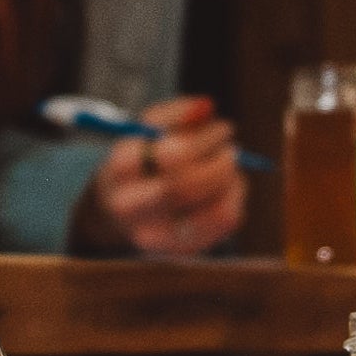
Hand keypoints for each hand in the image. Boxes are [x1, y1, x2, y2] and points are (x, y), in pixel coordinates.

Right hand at [72, 96, 248, 256]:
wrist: (128, 208)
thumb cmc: (145, 159)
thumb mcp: (149, 129)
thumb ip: (175, 114)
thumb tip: (205, 107)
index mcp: (119, 173)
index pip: (162, 155)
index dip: (201, 139)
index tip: (215, 125)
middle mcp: (132, 210)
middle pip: (185, 186)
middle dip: (220, 160)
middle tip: (230, 142)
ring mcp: (156, 235)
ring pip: (211, 208)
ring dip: (230, 177)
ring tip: (229, 161)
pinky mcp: (182, 248)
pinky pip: (224, 220)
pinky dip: (236, 194)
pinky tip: (229, 183)